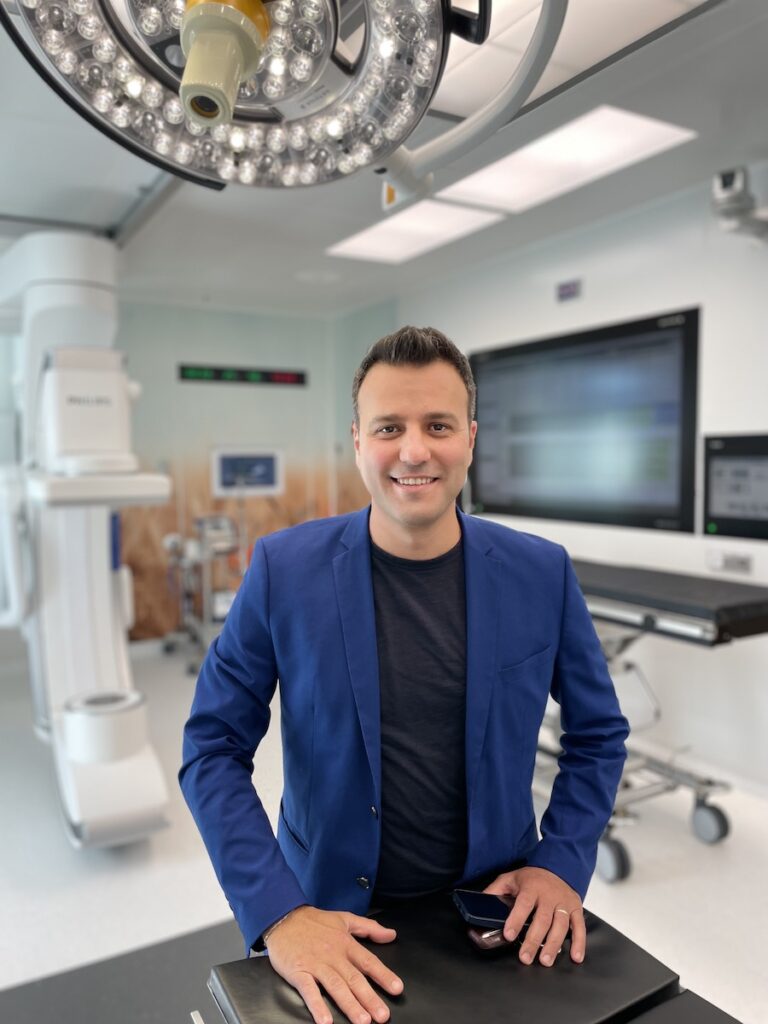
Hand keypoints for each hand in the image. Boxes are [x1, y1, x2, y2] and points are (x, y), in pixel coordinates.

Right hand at [265, 905, 403, 1023]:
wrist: (283, 917)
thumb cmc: (315, 921)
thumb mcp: (345, 918)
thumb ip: (369, 927)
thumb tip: (391, 934)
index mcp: (345, 943)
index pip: (368, 962)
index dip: (384, 975)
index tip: (397, 989)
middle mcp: (333, 955)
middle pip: (354, 979)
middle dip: (370, 998)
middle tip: (382, 1016)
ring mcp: (316, 965)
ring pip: (336, 987)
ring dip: (350, 1005)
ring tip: (362, 1021)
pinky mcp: (299, 972)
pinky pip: (309, 991)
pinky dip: (318, 1006)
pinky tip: (326, 1021)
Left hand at [484, 866, 585, 966]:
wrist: (558, 866)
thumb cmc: (532, 877)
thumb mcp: (511, 878)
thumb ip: (495, 890)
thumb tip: (479, 902)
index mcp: (531, 887)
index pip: (523, 904)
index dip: (516, 920)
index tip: (509, 935)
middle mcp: (549, 895)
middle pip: (541, 919)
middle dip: (533, 940)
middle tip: (525, 957)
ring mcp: (564, 903)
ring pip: (560, 925)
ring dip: (553, 944)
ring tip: (545, 960)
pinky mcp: (576, 909)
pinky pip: (579, 927)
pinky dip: (579, 943)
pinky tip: (575, 957)